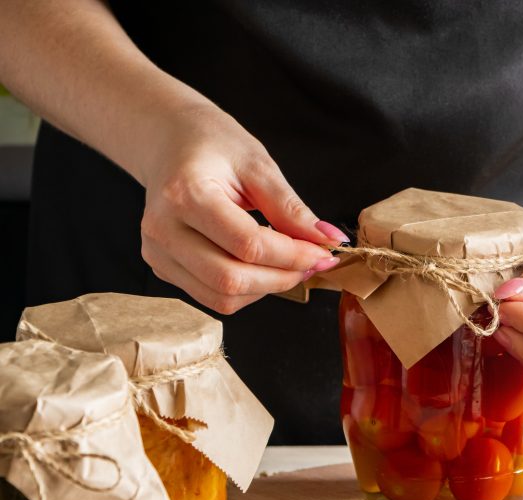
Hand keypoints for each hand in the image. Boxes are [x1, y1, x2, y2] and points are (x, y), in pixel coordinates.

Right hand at [138, 104, 345, 313]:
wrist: (168, 142)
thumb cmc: (212, 146)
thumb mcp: (258, 165)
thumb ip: (290, 208)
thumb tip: (328, 239)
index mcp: (185, 195)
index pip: (248, 245)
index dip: (293, 255)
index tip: (324, 251)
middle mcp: (163, 229)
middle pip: (231, 280)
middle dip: (283, 277)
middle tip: (312, 262)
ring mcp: (158, 252)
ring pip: (222, 297)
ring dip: (267, 288)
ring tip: (289, 263)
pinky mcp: (162, 267)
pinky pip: (212, 296)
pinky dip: (247, 290)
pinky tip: (261, 265)